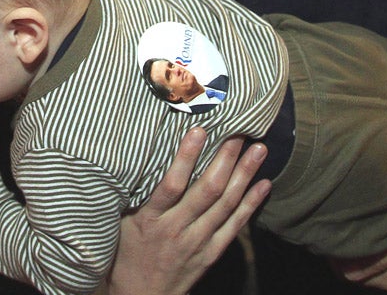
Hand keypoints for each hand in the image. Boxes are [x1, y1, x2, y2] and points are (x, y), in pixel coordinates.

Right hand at [108, 128, 270, 294]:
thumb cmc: (126, 255)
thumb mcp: (122, 222)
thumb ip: (136, 193)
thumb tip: (142, 152)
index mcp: (150, 220)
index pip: (171, 185)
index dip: (186, 158)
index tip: (199, 131)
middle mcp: (176, 230)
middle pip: (207, 191)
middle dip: (225, 159)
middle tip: (240, 131)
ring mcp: (197, 243)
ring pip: (226, 205)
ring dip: (244, 175)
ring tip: (259, 149)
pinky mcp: (211, 254)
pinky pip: (235, 226)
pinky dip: (251, 204)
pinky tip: (264, 184)